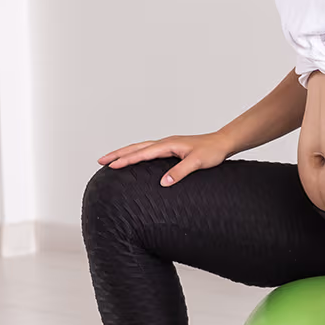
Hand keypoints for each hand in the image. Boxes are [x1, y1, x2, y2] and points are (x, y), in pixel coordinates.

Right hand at [97, 132, 233, 186]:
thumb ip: (180, 172)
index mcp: (168, 144)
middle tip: (100, 161)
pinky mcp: (171, 148)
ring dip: (125, 152)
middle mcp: (165, 143)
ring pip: (141, 147)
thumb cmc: (212, 151)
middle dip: (118, 154)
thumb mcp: (197, 163)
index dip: (126, 160)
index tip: (111, 166)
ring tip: (111, 159)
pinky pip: (148, 150)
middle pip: (136, 147)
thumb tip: (163, 182)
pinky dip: (137, 153)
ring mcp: (168, 145)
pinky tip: (134, 159)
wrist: (223, 143)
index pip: (142, 153)